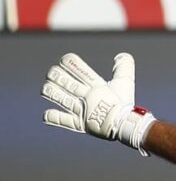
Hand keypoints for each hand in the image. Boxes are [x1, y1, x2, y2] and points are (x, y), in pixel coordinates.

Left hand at [41, 53, 155, 154]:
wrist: (124, 125)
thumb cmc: (124, 103)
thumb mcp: (125, 83)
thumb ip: (124, 67)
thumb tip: (121, 55)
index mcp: (97, 86)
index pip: (81, 71)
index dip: (71, 64)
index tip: (64, 59)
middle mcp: (86, 96)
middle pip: (67, 83)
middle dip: (57, 76)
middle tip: (52, 72)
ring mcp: (81, 110)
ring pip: (61, 98)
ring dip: (52, 92)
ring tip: (45, 87)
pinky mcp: (78, 123)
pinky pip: (62, 120)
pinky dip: (53, 116)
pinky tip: (46, 113)